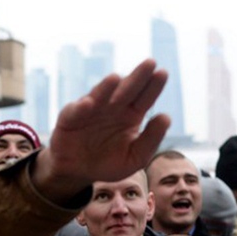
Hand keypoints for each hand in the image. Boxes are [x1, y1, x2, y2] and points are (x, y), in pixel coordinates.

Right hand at [33, 59, 169, 203]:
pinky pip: (75, 111)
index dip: (153, 86)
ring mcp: (91, 110)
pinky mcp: (70, 118)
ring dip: (107, 87)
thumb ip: (151, 140)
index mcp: (131, 115)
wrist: (79, 172)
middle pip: (127, 89)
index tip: (162, 73)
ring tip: (116, 79)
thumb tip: (166, 117)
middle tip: (150, 63)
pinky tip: (89, 104)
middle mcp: (112, 107)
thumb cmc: (110, 162)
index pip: (145, 97)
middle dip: (137, 76)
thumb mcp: (136, 158)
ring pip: (100, 95)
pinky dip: (81, 107)